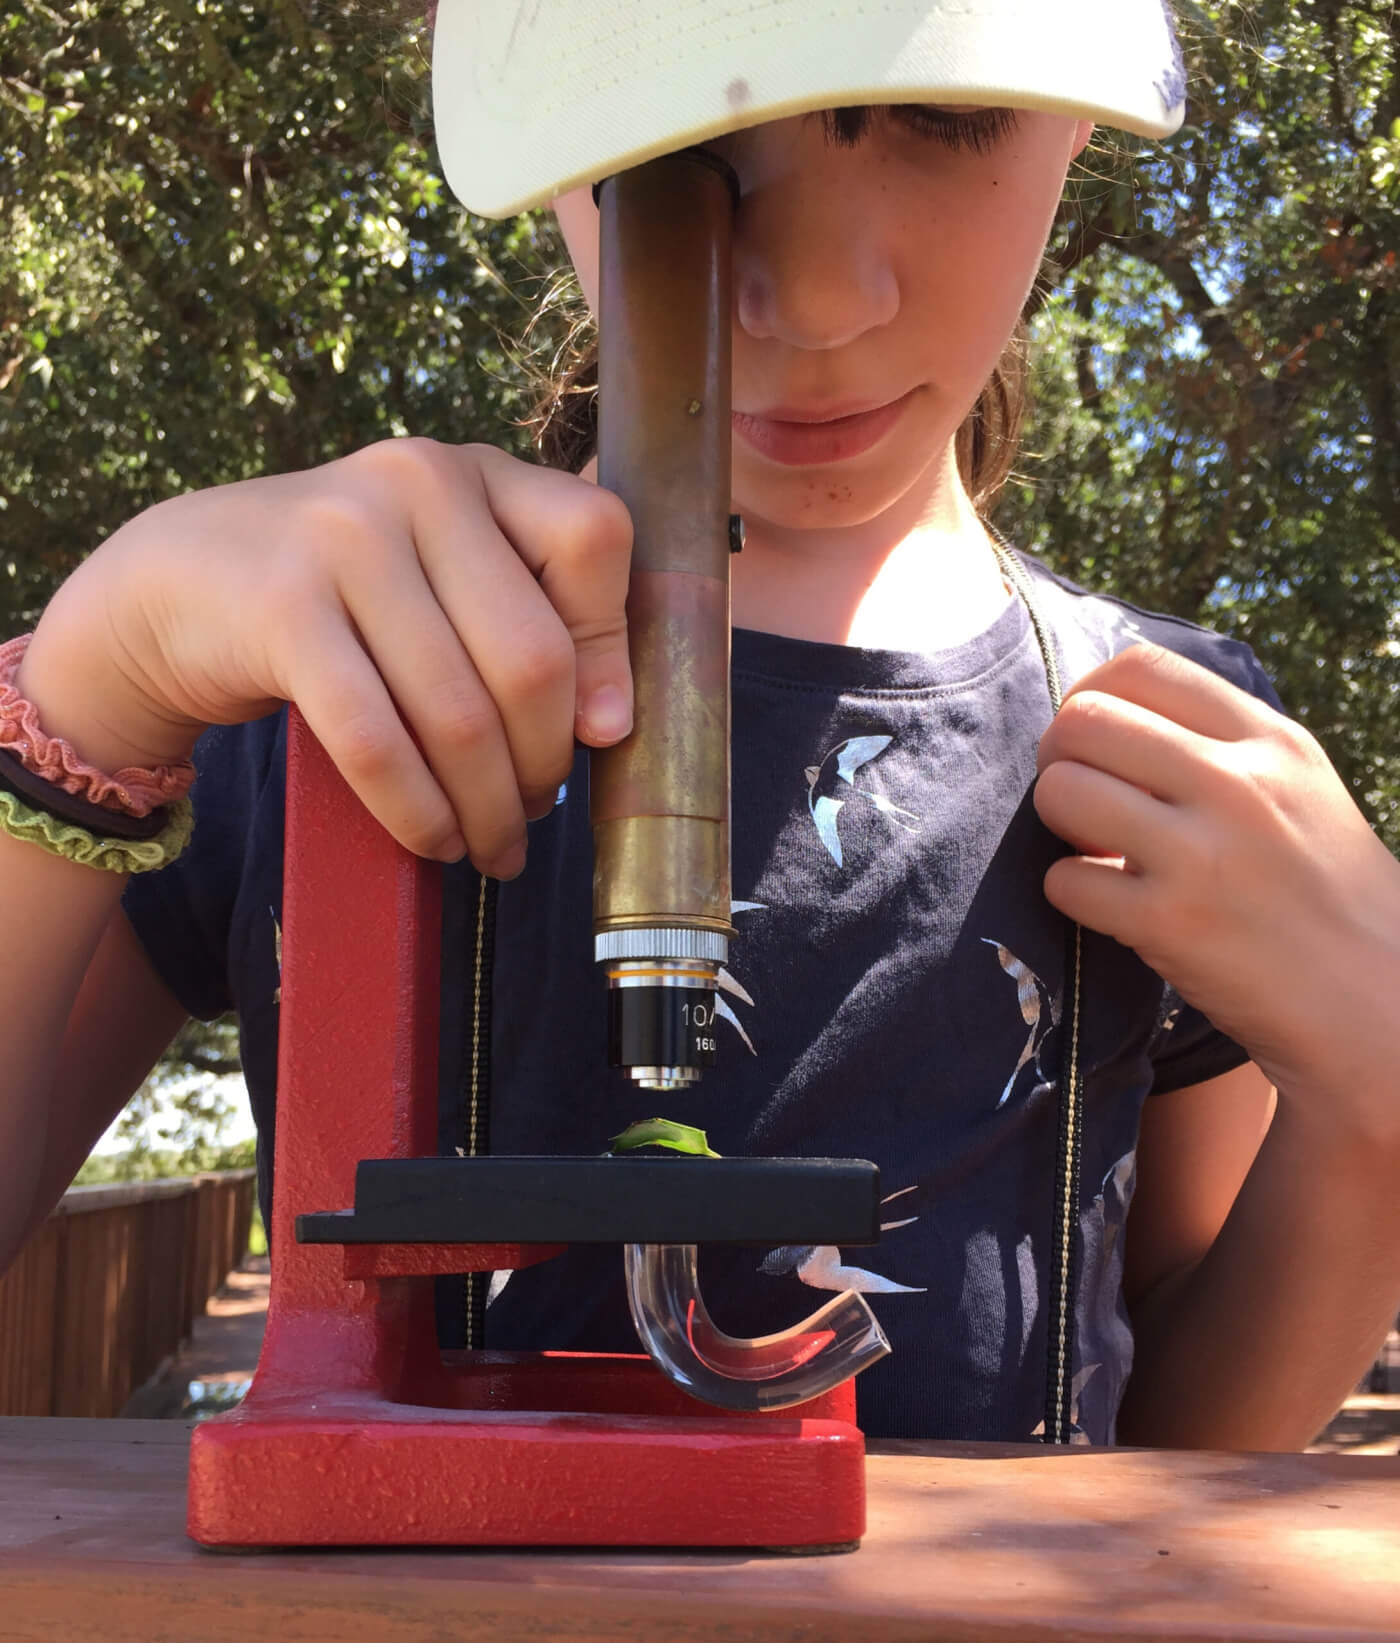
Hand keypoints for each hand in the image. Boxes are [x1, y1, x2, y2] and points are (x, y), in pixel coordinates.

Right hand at [31, 439, 633, 876]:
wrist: (179, 583)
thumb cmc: (343, 594)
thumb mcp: (438, 574)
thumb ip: (526, 616)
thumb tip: (609, 725)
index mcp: (474, 470)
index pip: (593, 540)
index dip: (611, 647)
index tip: (599, 731)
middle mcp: (416, 483)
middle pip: (531, 656)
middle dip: (542, 763)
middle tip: (535, 814)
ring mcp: (343, 538)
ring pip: (458, 713)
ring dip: (484, 806)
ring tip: (490, 846)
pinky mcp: (281, 609)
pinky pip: (376, 740)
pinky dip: (416, 810)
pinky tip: (432, 840)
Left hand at [1033, 642, 1399, 1130]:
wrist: (1379, 1004)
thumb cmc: (1325, 894)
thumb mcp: (1298, 788)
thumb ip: (1219, 744)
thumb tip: (1108, 713)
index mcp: (1270, 740)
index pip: (1142, 668)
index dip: (1090, 695)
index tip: (1093, 738)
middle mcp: (1238, 783)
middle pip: (1085, 721)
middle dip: (1061, 759)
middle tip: (1080, 800)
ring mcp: (1202, 853)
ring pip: (1062, 791)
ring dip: (1057, 822)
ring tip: (1093, 848)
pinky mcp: (1170, 923)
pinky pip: (1065, 880)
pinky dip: (1069, 891)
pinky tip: (1108, 905)